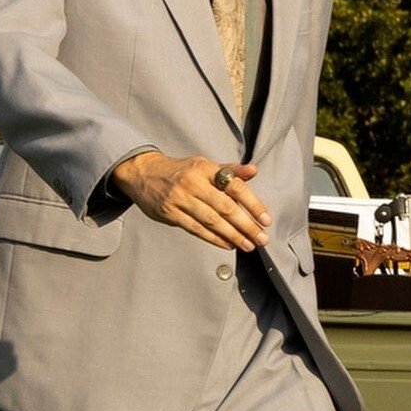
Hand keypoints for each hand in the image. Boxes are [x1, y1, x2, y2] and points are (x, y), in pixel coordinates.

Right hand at [113, 152, 272, 251]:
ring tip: (248, 245)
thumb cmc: (181, 170)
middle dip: (246, 225)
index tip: (266, 219)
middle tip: (262, 238)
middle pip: (225, 207)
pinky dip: (214, 238)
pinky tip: (228, 244)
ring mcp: (179, 199)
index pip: (235, 187)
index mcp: (205, 169)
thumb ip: (230, 170)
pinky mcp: (170, 213)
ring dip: (232, 235)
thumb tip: (254, 170)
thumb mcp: (204, 165)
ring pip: (211, 221)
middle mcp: (193, 183)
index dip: (253, 204)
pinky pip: (196, 229)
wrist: (143, 173)